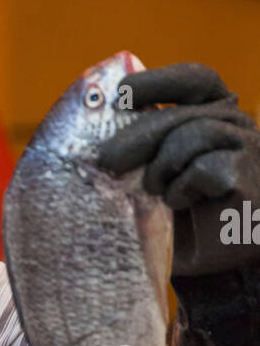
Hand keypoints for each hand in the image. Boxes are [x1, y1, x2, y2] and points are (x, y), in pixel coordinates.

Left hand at [96, 63, 259, 275]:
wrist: (211, 265)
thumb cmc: (182, 214)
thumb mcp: (162, 168)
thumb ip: (149, 139)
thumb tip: (100, 113)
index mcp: (219, 114)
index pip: (197, 80)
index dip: (160, 81)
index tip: (122, 92)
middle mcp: (238, 124)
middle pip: (182, 112)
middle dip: (138, 135)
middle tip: (106, 159)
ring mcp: (247, 146)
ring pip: (190, 134)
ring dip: (161, 167)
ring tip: (156, 190)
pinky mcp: (243, 174)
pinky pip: (200, 168)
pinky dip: (180, 189)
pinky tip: (181, 204)